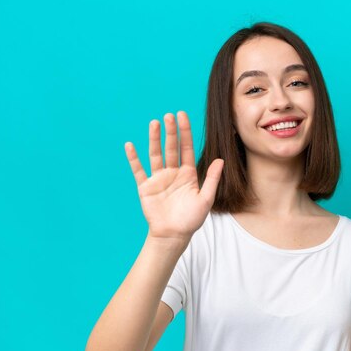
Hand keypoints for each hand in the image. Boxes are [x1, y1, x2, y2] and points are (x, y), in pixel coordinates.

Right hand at [125, 111, 223, 240]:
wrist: (173, 235)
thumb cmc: (191, 220)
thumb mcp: (205, 199)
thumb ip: (212, 179)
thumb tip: (220, 160)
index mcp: (188, 174)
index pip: (186, 148)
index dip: (185, 132)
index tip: (182, 116)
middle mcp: (173, 173)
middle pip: (171, 148)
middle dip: (170, 132)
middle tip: (169, 115)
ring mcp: (158, 179)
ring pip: (155, 154)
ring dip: (154, 139)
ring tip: (154, 123)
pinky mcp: (145, 187)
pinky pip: (138, 170)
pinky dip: (134, 158)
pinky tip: (130, 145)